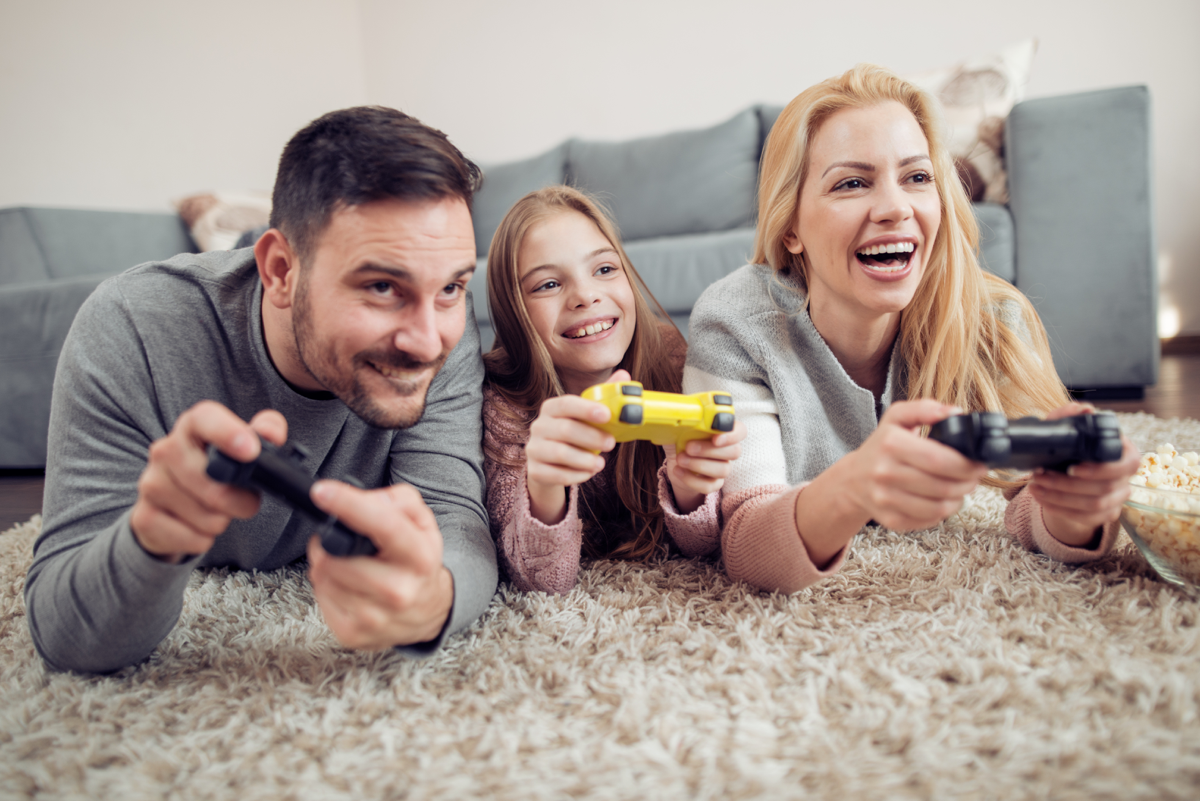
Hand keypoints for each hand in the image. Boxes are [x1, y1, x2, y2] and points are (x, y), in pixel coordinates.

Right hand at [130, 401, 286, 561]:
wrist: (171, 505)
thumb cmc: (215, 471)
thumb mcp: (243, 446)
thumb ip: (265, 432)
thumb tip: (271, 433)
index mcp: (193, 426)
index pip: (205, 419)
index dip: (228, 434)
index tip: (251, 451)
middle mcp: (166, 450)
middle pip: (215, 486)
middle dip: (241, 501)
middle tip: (245, 500)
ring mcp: (151, 483)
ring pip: (208, 517)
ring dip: (222, 521)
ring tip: (215, 510)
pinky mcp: (144, 517)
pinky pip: (194, 539)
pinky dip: (204, 539)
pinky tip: (196, 525)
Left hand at [306, 480, 452, 649]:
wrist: (430, 611)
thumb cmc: (418, 561)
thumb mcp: (422, 523)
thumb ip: (398, 500)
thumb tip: (363, 500)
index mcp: (419, 557)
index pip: (383, 525)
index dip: (349, 505)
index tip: (322, 492)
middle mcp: (399, 591)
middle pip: (337, 559)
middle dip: (326, 543)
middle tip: (333, 538)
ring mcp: (375, 618)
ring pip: (323, 577)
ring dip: (324, 563)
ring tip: (344, 561)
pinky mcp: (353, 635)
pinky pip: (320, 598)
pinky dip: (325, 586)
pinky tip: (343, 583)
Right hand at [523, 369, 629, 524]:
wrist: (549, 463)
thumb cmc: (573, 435)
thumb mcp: (586, 416)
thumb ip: (603, 396)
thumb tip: (624, 375)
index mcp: (551, 408)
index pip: (566, 404)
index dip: (586, 408)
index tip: (607, 415)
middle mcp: (538, 426)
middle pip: (565, 429)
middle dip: (592, 437)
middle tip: (611, 443)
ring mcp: (533, 449)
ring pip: (559, 454)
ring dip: (585, 459)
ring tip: (601, 463)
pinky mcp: (535, 470)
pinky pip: (556, 474)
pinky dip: (576, 475)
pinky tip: (588, 472)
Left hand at [664, 420, 746, 513]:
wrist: (676, 462)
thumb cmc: (681, 441)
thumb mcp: (680, 429)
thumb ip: (684, 423)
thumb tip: (678, 418)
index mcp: (723, 432)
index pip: (740, 431)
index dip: (732, 435)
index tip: (716, 438)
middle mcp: (727, 450)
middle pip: (734, 452)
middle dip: (709, 450)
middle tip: (688, 447)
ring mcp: (722, 468)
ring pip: (723, 470)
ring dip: (699, 465)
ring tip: (680, 459)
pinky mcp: (714, 484)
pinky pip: (708, 485)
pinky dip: (691, 479)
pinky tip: (678, 470)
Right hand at [848, 399, 990, 532]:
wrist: (854, 478)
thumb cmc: (882, 446)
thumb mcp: (896, 418)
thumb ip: (925, 408)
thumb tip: (956, 413)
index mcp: (890, 444)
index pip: (938, 459)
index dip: (966, 464)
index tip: (979, 463)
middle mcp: (884, 473)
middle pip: (942, 486)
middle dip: (968, 482)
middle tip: (974, 475)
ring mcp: (886, 500)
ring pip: (938, 507)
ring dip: (959, 498)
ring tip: (961, 487)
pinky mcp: (891, 520)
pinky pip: (929, 520)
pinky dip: (944, 512)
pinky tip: (944, 499)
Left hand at [1027, 402, 1139, 546]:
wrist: (1067, 475)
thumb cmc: (1072, 449)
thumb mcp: (1066, 431)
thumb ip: (1070, 416)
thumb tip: (1085, 409)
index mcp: (1125, 453)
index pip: (1128, 464)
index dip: (1101, 469)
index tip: (1072, 467)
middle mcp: (1126, 477)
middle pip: (1105, 487)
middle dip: (1068, 483)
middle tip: (1040, 474)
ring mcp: (1117, 498)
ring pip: (1094, 505)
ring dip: (1060, 496)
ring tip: (1034, 485)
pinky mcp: (1105, 515)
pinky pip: (1085, 518)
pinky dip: (1058, 508)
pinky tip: (1041, 498)